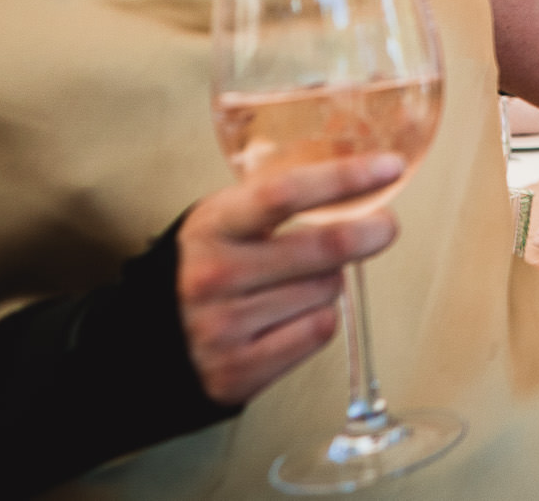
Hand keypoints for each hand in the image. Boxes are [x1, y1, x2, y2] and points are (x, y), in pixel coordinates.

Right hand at [175, 154, 403, 405]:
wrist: (149, 342)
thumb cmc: (206, 266)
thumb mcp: (225, 220)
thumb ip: (278, 201)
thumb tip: (360, 179)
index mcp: (212, 227)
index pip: (284, 195)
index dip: (343, 179)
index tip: (388, 167)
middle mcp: (214, 276)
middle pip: (323, 250)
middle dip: (369, 233)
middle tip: (385, 226)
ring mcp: (224, 327)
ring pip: (326, 291)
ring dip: (331, 281)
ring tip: (299, 281)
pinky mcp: (239, 370)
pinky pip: (319, 330)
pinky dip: (321, 317)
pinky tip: (294, 314)